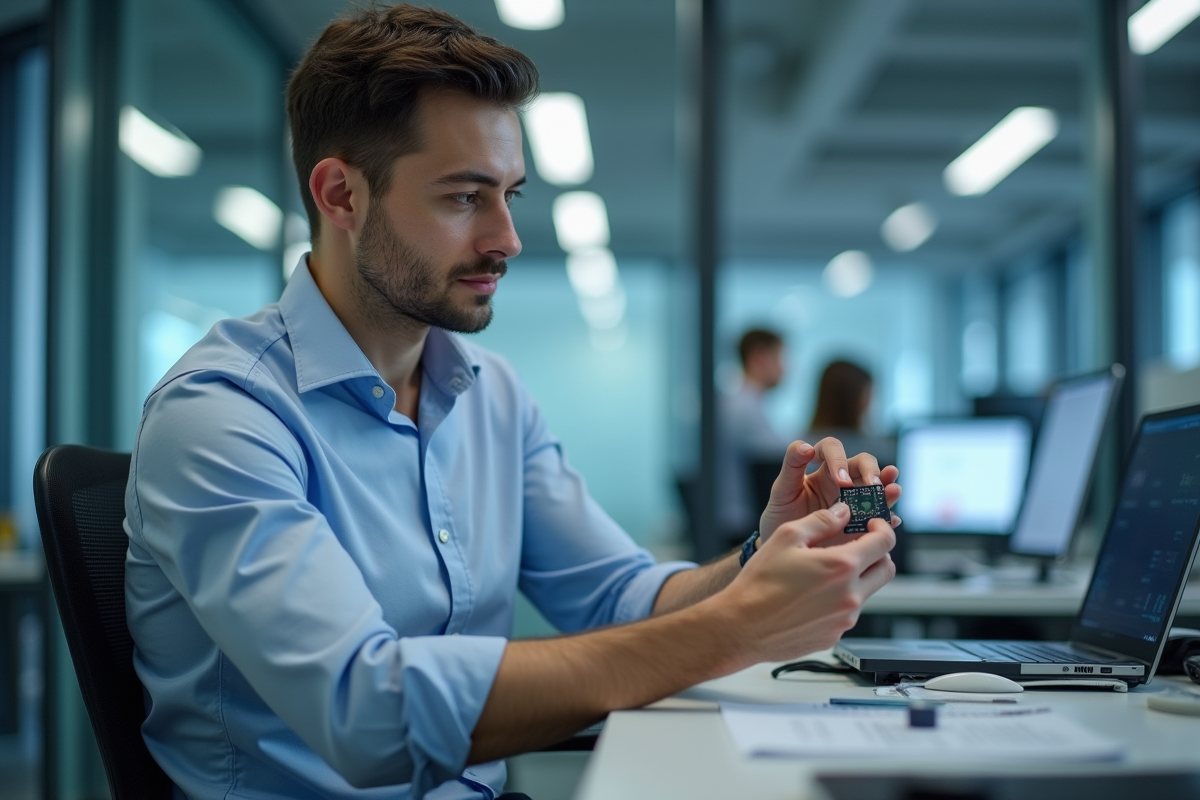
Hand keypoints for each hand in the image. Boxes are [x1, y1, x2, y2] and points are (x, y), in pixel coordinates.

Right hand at [719, 504, 895, 664]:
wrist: (741, 628)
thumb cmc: (759, 584)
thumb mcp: (786, 537)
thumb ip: (821, 521)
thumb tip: (842, 512)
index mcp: (841, 567)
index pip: (885, 542)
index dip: (883, 528)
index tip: (872, 525)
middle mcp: (850, 596)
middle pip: (886, 569)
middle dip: (878, 553)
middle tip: (859, 546)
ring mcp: (844, 619)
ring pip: (867, 592)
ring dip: (856, 578)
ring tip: (823, 573)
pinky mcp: (834, 636)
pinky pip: (847, 613)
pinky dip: (839, 600)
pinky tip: (811, 596)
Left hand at [758, 438, 900, 542]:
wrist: (785, 552)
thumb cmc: (782, 516)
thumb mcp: (782, 491)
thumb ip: (792, 467)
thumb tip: (805, 446)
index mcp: (821, 469)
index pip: (833, 449)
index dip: (838, 458)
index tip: (840, 480)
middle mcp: (841, 482)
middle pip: (863, 463)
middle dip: (871, 471)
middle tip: (873, 485)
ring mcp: (854, 503)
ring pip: (878, 488)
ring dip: (888, 488)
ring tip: (894, 490)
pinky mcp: (862, 524)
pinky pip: (880, 517)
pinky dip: (887, 518)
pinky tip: (890, 520)